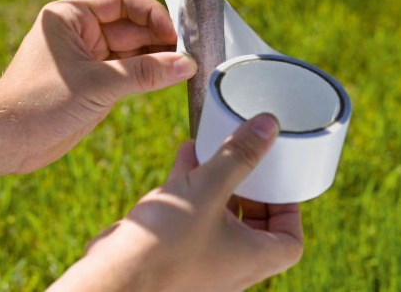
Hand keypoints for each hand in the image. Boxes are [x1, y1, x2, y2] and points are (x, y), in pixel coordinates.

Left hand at [0, 0, 196, 173]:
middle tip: (187, 53)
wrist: (8, 140)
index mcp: (72, 16)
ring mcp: (90, 58)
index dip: (151, 14)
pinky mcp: (96, 81)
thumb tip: (185, 64)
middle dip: (159, 38)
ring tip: (184, 66)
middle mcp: (82, 32)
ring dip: (157, 57)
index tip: (175, 34)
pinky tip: (168, 77)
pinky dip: (148, 75)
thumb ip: (144, 73)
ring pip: (133, 50)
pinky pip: (129, 71)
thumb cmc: (39, 103)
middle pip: (131, 26)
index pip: (122, 1)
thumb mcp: (97, 84)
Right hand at [48, 114, 302, 291]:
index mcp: (250, 258)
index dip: (289, 209)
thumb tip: (268, 125)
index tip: (277, 183)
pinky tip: (184, 159)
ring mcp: (200, 260)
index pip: (290, 239)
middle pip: (254, 225)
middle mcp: (229, 264)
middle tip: (245, 165)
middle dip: (249, 190)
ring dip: (217, 184)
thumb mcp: (207, 191)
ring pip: (219, 217)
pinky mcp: (174, 252)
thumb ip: (238, 157)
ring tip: (213, 152)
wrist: (110, 282)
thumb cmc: (164, 246)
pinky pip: (191, 217)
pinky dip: (191, 188)